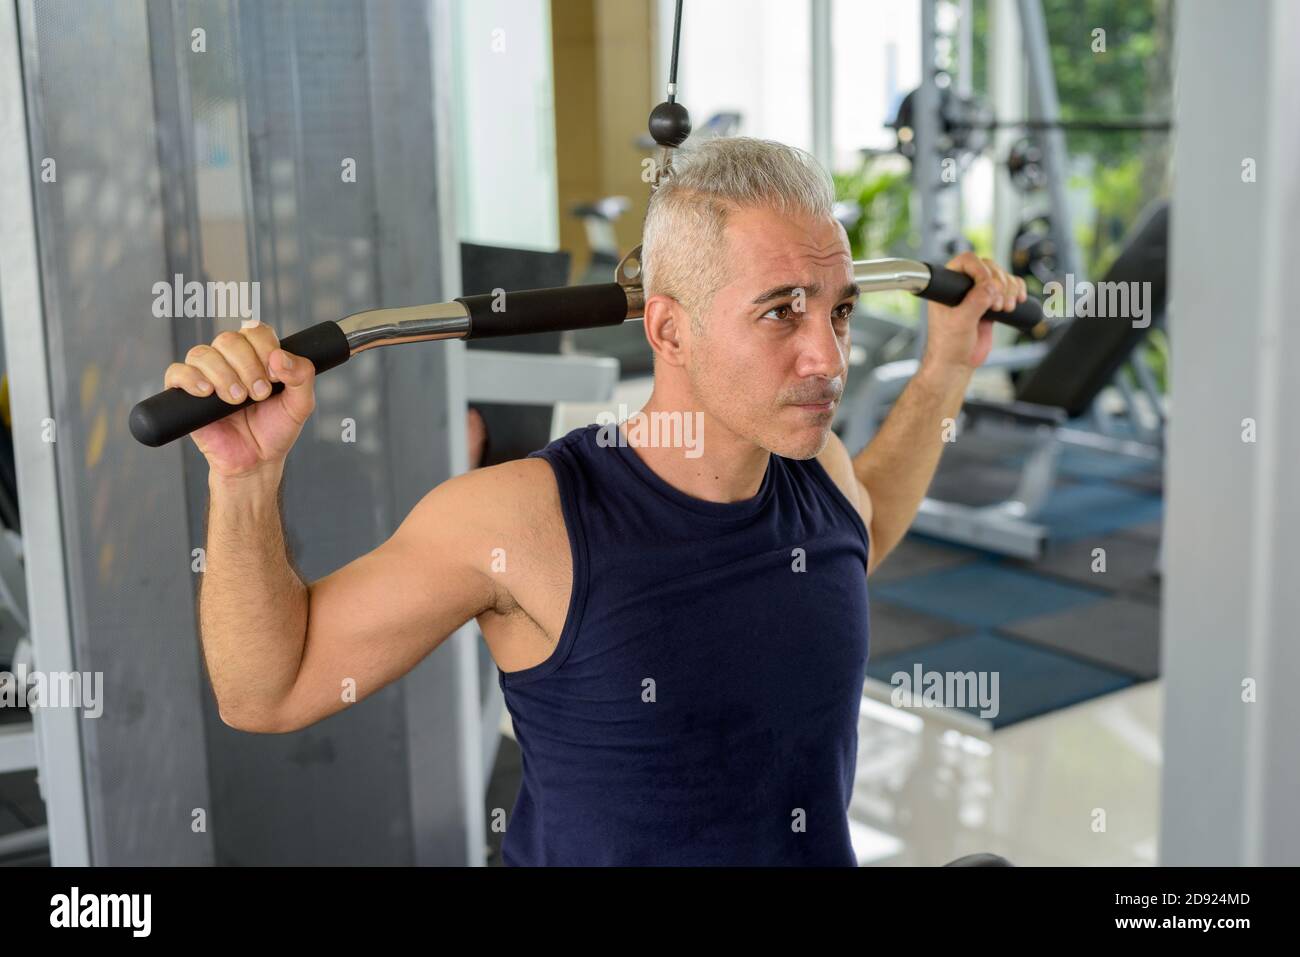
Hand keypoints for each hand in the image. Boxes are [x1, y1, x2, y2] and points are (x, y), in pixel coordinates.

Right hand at [162, 322, 316, 479]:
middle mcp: (228, 359)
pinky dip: (190, 379)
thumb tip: (280, 357)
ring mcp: (205, 375)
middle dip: (247, 366)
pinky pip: (176, 373)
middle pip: (228, 340)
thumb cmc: (275, 429)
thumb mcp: (300, 404)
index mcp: (256, 355)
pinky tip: (207, 392)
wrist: (256, 460)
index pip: (255, 331)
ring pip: (202, 354)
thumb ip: (302, 377)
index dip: (265, 348)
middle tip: (258, 394)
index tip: (275, 377)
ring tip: (237, 400)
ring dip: (223, 375)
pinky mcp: (185, 394)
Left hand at [922, 252, 1025, 371]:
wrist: (957, 362)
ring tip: (1005, 308)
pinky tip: (1018, 300)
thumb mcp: (960, 323)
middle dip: (999, 283)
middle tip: (997, 305)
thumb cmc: (948, 344)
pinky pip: (1010, 286)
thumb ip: (975, 303)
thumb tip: (991, 286)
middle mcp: (963, 285)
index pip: (967, 261)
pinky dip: (1018, 289)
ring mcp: (978, 293)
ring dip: (1010, 289)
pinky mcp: (991, 302)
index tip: (988, 288)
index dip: (982, 270)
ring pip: (1001, 276)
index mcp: (948, 285)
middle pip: (989, 266)